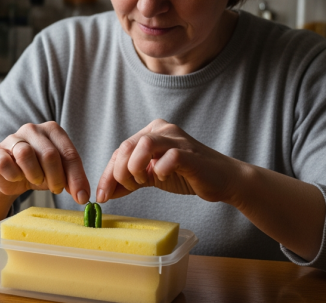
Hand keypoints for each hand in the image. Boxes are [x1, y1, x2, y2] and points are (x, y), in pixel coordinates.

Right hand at [0, 121, 90, 204]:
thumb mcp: (58, 174)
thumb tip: (83, 196)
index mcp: (53, 130)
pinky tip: (17, 178)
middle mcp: (33, 129)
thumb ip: (71, 181)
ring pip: (26, 154)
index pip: (69, 153)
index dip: (76, 177)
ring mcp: (13, 138)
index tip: (81, 197)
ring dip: (34, 174)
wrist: (9, 176)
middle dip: (56, 177)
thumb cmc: (38, 171)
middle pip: (49, 154)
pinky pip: (5, 162)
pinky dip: (13, 175)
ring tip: (36, 181)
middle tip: (57, 189)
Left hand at [96, 119, 238, 203]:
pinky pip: (169, 157)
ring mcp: (177, 140)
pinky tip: (162, 178)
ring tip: (144, 182)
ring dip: (135, 168)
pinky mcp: (190, 154)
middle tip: (127, 189)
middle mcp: (162, 130)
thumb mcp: (152, 176)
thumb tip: (105, 193)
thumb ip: (130, 181)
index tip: (102, 196)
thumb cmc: (187, 175)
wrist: (223, 180)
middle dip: (119, 173)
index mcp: (151, 132)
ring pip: (143, 144)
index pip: (120, 150)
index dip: (107, 174)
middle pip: (126, 146)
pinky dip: (160, 171)